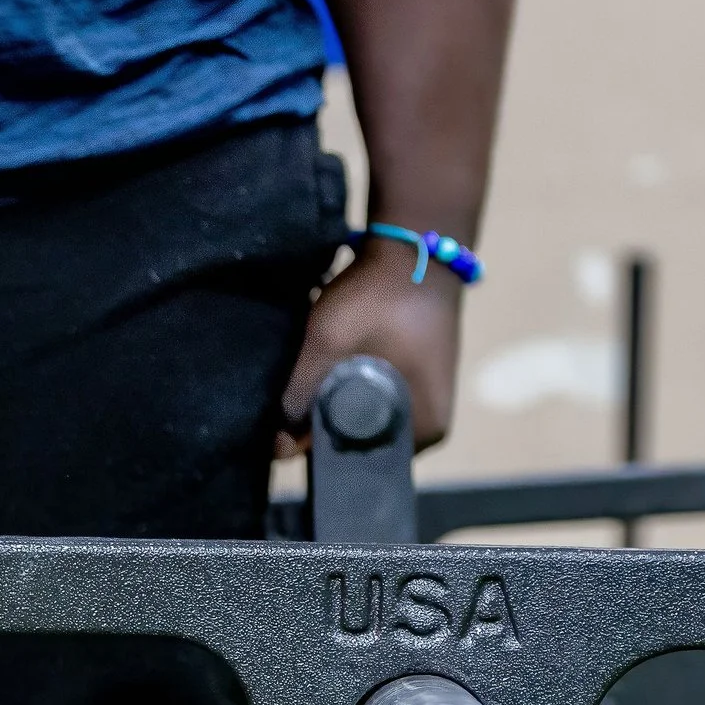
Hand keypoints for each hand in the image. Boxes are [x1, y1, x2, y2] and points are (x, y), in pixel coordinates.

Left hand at [276, 244, 463, 457]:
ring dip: (329, 407)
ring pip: (359, 420)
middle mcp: (429, 427)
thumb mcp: (330, 346)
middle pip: (356, 443)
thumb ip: (300, 396)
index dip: (315, 451)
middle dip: (320, 428)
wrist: (416, 242)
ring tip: (304, 385)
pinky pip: (368, 400)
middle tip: (290, 403)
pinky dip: (343, 390)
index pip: (357, 463)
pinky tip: (323, 373)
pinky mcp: (412, 380)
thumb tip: (275, 448)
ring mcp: (423, 402)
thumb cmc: (382, 296)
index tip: (285, 430)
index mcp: (425, 433)